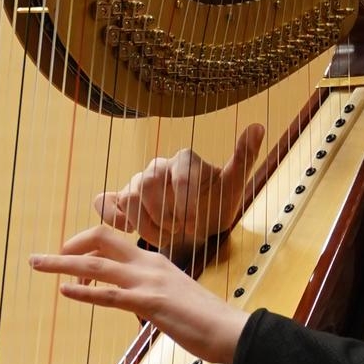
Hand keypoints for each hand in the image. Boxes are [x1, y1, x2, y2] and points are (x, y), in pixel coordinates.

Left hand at [31, 222, 246, 363]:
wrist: (232, 332)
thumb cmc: (207, 322)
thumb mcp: (176, 300)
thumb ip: (154, 295)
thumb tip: (138, 304)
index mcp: (156, 262)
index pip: (113, 243)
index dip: (86, 247)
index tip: (69, 262)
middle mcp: (149, 265)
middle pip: (100, 241)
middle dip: (66, 247)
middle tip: (41, 259)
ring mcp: (149, 283)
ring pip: (96, 264)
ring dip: (61, 264)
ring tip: (36, 264)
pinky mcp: (150, 303)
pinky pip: (109, 295)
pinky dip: (83, 291)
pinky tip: (64, 291)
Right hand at [94, 122, 265, 250]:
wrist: (197, 226)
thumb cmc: (215, 204)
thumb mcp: (234, 185)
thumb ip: (244, 157)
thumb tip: (258, 126)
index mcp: (184, 160)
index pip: (179, 174)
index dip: (185, 203)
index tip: (193, 226)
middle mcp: (158, 167)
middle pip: (148, 184)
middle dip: (164, 214)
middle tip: (179, 232)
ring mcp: (137, 183)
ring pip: (129, 196)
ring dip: (146, 224)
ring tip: (165, 238)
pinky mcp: (122, 200)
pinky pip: (106, 202)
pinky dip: (113, 216)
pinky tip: (129, 230)